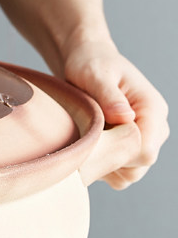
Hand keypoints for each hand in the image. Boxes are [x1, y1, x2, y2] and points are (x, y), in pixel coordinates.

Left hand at [62, 40, 168, 188]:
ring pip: (129, 174)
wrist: (86, 63)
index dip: (116, 154)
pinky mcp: (127, 147)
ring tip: (84, 142)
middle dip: (108, 161)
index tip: (91, 143)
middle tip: (83, 142)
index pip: (145, 150)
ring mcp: (141, 139)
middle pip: (139, 165)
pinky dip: (101, 168)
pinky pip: (118, 173)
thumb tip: (125, 117)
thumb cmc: (91, 64)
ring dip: (104, 166)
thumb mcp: (96, 75)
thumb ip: (109, 96)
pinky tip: (86, 149)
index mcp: (152, 109)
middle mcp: (154, 127)